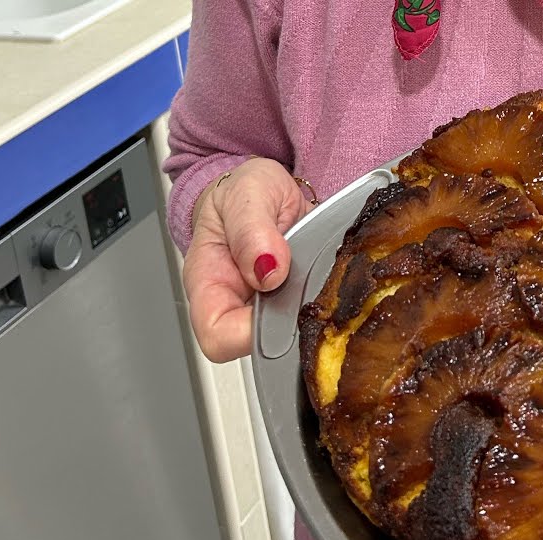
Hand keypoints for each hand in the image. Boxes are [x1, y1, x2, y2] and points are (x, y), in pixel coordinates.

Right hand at [183, 158, 309, 361]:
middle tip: (313, 284)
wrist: (269, 191)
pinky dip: (329, 306)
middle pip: (260, 344)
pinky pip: (314, 322)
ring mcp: (269, 310)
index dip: (246, 334)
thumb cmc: (243, 193)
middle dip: (292, 323)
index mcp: (210, 282)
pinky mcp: (296, 307)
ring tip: (324, 276)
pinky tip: (333, 283)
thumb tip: (268, 269)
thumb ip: (252, 230)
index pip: (217, 336)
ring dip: (315, 315)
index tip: (279, 301)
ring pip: (293, 338)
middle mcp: (237, 305)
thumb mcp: (247, 193)